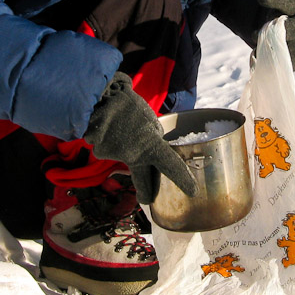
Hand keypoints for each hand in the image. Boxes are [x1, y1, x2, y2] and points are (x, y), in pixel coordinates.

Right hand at [84, 72, 197, 202]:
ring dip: (124, 150)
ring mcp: (117, 156)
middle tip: (147, 198)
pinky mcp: (101, 152)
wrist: (103, 96)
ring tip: (122, 130)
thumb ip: (153, 141)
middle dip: (146, 191)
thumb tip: (152, 152)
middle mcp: (135, 156)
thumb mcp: (151, 123)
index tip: (193, 192)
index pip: (171, 166)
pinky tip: (109, 129)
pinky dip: (109, 141)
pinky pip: (108, 149)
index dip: (183, 179)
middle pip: (142, 181)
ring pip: (122, 157)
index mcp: (152, 146)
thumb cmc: (130, 106)